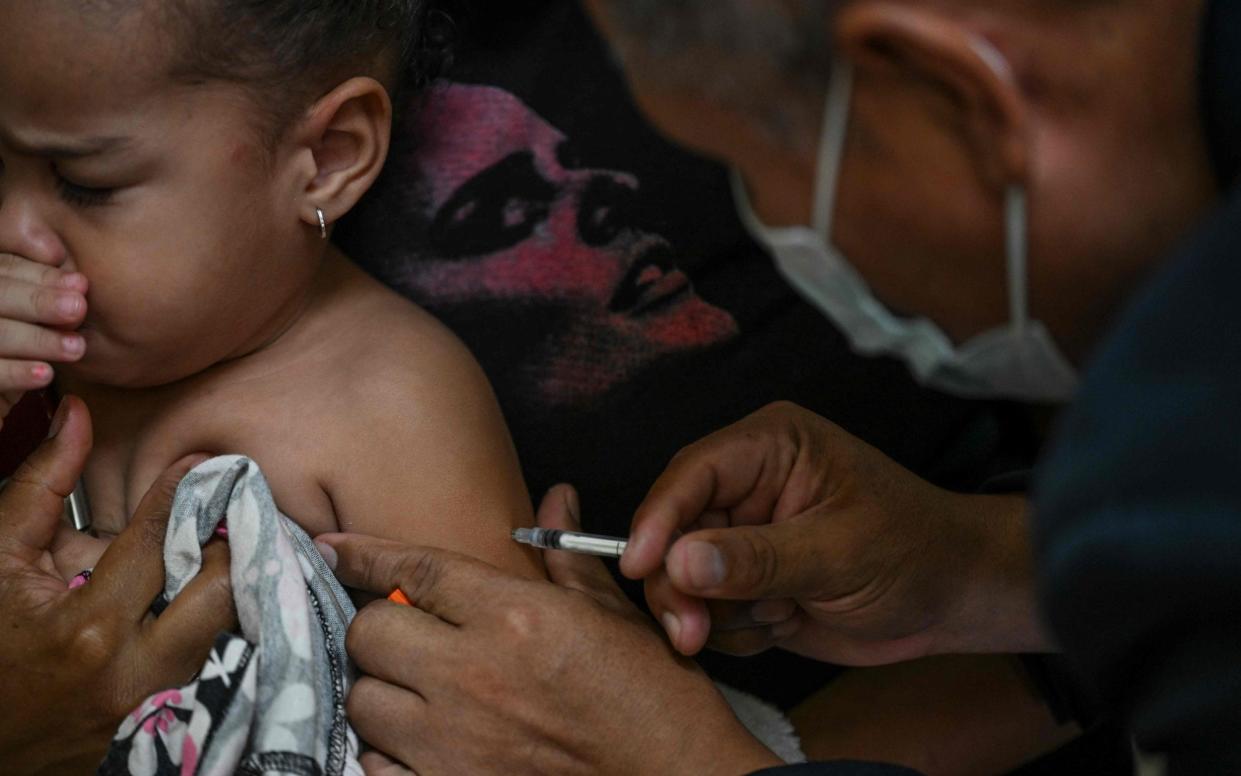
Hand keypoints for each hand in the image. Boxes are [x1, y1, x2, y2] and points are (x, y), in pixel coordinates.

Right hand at [0, 252, 88, 429]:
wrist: (3, 431)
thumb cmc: (22, 362)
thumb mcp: (34, 320)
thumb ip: (35, 283)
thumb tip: (52, 247)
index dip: (35, 272)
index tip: (80, 283)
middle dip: (35, 299)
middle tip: (79, 308)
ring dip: (33, 338)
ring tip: (76, 347)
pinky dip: (13, 372)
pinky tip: (45, 374)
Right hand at [0, 397, 235, 773]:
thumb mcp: (1, 561)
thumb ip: (42, 485)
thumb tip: (76, 412)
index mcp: (88, 628)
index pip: (157, 543)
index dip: (183, 495)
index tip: (203, 464)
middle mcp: (136, 671)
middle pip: (219, 591)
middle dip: (229, 547)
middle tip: (229, 517)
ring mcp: (163, 706)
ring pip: (236, 631)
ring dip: (242, 586)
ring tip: (239, 551)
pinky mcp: (179, 727)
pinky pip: (233, 667)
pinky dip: (241, 631)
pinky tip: (243, 600)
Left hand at [317, 486, 781, 775]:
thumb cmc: (656, 700)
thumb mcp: (620, 619)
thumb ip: (568, 560)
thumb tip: (555, 499)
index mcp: (516, 617)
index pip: (416, 569)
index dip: (364, 553)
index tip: (332, 547)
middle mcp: (473, 674)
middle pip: (371, 630)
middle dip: (381, 626)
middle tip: (409, 635)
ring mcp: (454, 744)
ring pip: (362, 699)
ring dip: (381, 690)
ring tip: (416, 693)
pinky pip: (371, 765)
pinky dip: (382, 752)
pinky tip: (415, 745)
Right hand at [623, 401, 1049, 665]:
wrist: (953, 600)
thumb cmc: (914, 551)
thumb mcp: (840, 552)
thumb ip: (758, 558)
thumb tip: (679, 561)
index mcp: (767, 447)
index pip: (691, 476)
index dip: (658, 520)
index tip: (638, 566)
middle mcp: (745, 486)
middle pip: (672, 531)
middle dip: (680, 584)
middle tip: (692, 631)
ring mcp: (743, 535)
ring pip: (682, 578)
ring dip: (718, 613)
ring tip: (778, 616)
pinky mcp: (746, 581)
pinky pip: (708, 611)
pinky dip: (736, 631)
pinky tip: (784, 623)